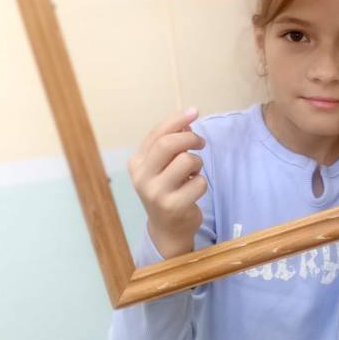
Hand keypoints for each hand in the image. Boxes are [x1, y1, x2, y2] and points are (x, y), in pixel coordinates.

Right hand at [127, 107, 208, 258]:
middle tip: (201, 142)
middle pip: (169, 144)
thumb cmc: (167, 189)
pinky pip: (200, 182)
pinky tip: (193, 191)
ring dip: (198, 163)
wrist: (167, 228)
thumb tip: (188, 121)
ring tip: (194, 173)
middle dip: (190, 137)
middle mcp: (142, 178)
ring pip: (187, 161)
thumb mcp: (162, 165)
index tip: (194, 112)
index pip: (157, 133)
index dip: (177, 120)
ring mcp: (156, 193)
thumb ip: (171, 143)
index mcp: (136, 163)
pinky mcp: (174, 207)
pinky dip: (202, 183)